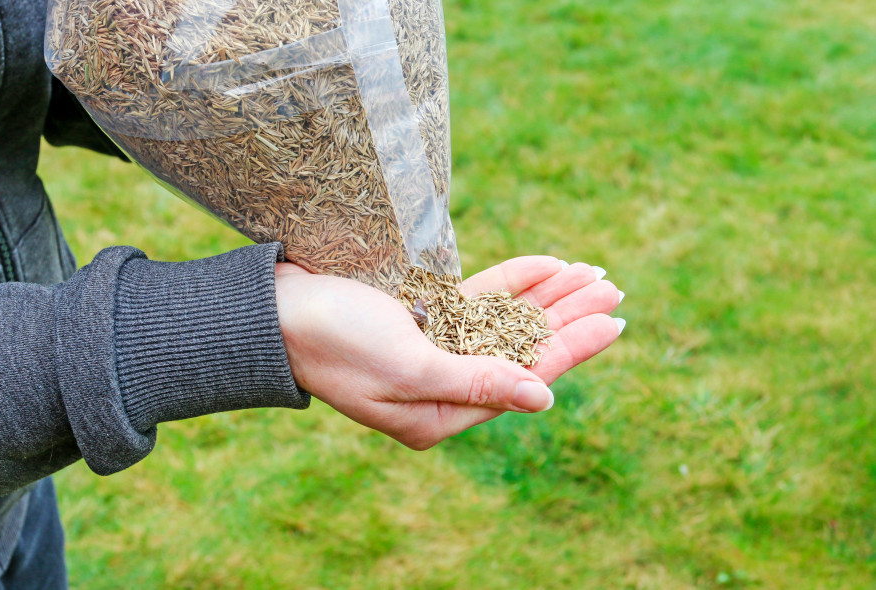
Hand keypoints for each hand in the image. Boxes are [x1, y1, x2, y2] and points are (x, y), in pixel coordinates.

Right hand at [274, 257, 622, 449]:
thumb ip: (477, 382)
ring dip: (546, 298)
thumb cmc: (333, 341)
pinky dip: (509, 284)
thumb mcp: (408, 367)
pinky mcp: (420, 319)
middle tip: (613, 289)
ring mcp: (431, 351)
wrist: (273, 311)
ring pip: (504, 323)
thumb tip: (542, 398)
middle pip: (520, 349)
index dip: (571, 348)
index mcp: (438, 414)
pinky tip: (544, 266)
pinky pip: (477, 302)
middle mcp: (440, 386)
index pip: (522, 378)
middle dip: (566, 318)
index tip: (613, 321)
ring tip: (591, 273)